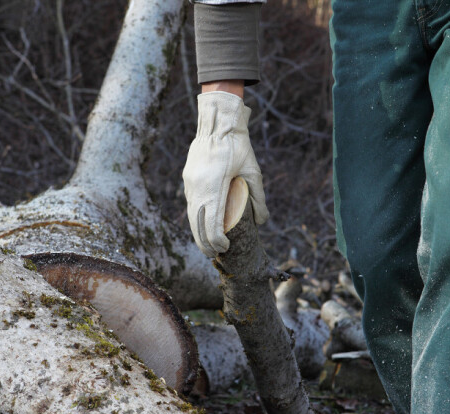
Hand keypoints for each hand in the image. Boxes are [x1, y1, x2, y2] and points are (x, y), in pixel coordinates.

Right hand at [183, 91, 268, 257]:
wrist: (217, 122)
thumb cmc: (238, 145)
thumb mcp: (253, 170)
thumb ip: (258, 196)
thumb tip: (261, 221)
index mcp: (214, 185)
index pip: (211, 221)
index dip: (216, 239)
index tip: (225, 248)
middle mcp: (198, 186)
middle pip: (197, 223)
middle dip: (205, 242)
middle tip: (214, 254)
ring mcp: (190, 183)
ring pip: (191, 215)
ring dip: (198, 233)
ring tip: (207, 246)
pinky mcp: (188, 179)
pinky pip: (190, 204)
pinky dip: (195, 219)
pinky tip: (201, 226)